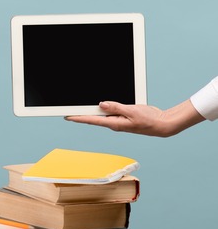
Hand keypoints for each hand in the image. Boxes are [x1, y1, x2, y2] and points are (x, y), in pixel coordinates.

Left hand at [65, 99, 204, 136]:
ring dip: (93, 110)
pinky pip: (110, 111)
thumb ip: (116, 107)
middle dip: (82, 114)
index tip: (67, 116)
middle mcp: (114, 123)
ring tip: (80, 105)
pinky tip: (100, 104)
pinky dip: (104, 107)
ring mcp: (118, 120)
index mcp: (114, 123)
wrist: (162, 124)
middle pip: (94, 118)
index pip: (92, 120)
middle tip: (68, 110)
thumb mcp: (131, 111)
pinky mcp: (123, 117)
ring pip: (102, 114)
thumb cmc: (149, 120)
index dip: (78, 118)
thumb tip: (101, 104)